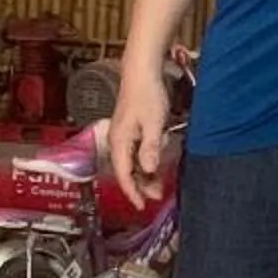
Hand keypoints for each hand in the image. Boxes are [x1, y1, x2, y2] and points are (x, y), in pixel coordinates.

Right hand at [108, 58, 172, 206]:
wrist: (142, 71)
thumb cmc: (147, 95)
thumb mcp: (154, 122)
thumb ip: (151, 147)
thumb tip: (148, 170)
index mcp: (119, 141)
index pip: (123, 174)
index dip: (133, 192)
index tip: (143, 206)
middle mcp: (117, 140)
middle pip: (127, 171)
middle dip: (141, 185)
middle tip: (159, 195)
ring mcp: (122, 134)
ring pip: (131, 162)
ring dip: (145, 174)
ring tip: (160, 182)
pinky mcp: (130, 128)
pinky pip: (135, 152)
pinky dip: (145, 161)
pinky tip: (156, 162)